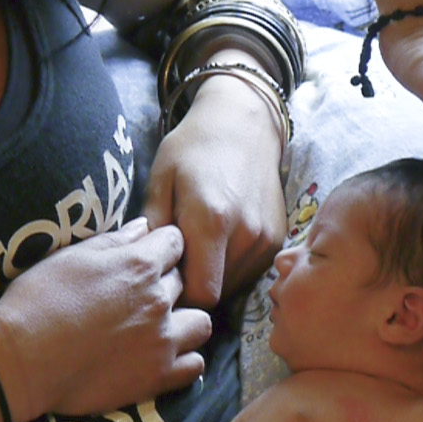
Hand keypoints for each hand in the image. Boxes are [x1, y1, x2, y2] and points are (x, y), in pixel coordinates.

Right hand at [0, 219, 212, 417]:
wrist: (21, 360)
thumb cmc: (37, 302)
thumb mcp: (71, 258)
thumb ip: (114, 242)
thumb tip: (143, 228)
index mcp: (138, 266)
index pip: (176, 242)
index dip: (163, 247)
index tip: (149, 256)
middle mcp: (158, 301)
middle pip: (185, 282)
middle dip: (169, 283)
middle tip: (141, 295)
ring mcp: (162, 341)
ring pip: (201, 323)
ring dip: (186, 321)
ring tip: (162, 327)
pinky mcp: (157, 377)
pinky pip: (194, 366)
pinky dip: (185, 360)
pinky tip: (163, 357)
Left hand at [143, 72, 287, 307]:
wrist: (244, 125)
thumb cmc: (193, 148)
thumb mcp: (161, 180)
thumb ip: (152, 229)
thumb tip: (145, 270)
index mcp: (211, 221)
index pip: (200, 294)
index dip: (179, 296)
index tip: (164, 279)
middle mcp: (246, 235)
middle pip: (218, 294)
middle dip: (195, 287)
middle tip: (177, 262)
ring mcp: (266, 239)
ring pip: (234, 286)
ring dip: (213, 278)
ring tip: (198, 249)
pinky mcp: (277, 239)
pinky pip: (249, 272)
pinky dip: (231, 267)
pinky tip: (218, 243)